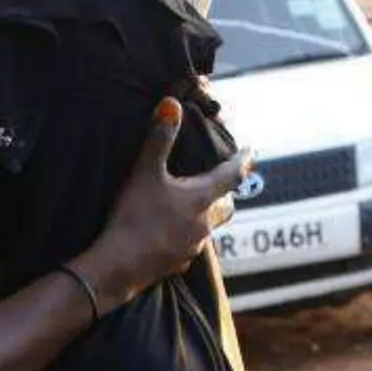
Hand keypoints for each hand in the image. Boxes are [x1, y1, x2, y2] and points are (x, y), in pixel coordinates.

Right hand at [74, 97, 251, 311]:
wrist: (119, 267)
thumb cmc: (134, 217)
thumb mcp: (144, 173)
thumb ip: (159, 138)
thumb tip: (171, 103)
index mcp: (201, 199)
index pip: (232, 176)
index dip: (243, 161)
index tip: (252, 151)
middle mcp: (204, 224)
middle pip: (227, 207)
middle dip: (228, 193)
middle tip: (225, 183)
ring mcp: (192, 247)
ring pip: (210, 228)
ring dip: (208, 215)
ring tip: (197, 207)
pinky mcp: (177, 264)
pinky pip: (191, 245)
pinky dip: (188, 234)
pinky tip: (173, 233)